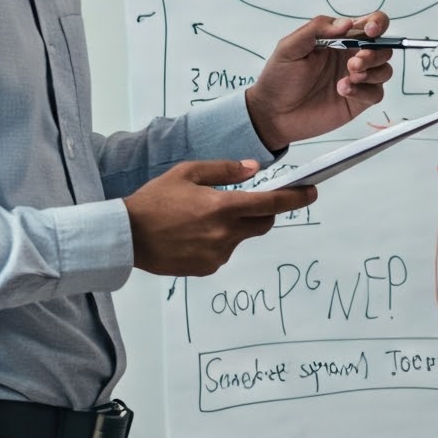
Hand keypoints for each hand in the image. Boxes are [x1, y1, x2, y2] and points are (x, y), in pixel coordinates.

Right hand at [125, 159, 308, 277]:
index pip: (270, 204)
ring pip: (241, 238)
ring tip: (199, 219)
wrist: (125, 236)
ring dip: (232, 227)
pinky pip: (224, 252)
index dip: (295, 198)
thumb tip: (255, 169)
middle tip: (243, 203)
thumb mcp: (187, 173)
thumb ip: (225, 170)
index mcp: (221, 207)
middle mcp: (224, 234)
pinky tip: (192, 235)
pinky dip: (217, 242)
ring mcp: (217, 255)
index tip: (312, 192)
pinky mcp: (207, 268)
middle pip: (262, 224)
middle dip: (262, 212)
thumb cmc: (153, 200)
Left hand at [243, 13, 394, 148]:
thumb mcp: (290, 47)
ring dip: (371, 72)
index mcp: (339, 39)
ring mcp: (357, 79)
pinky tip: (343, 91)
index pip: (369, 24)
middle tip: (353, 63)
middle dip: (374, 54)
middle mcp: (352, 56)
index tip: (370, 30)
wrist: (273, 113)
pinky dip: (364, 91)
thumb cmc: (279, 78)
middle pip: (383, 48)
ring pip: (384, 70)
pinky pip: (376, 93)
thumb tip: (346, 23)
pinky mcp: (358, 101)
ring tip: (349, 78)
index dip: (377, 23)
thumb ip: (317, 29)